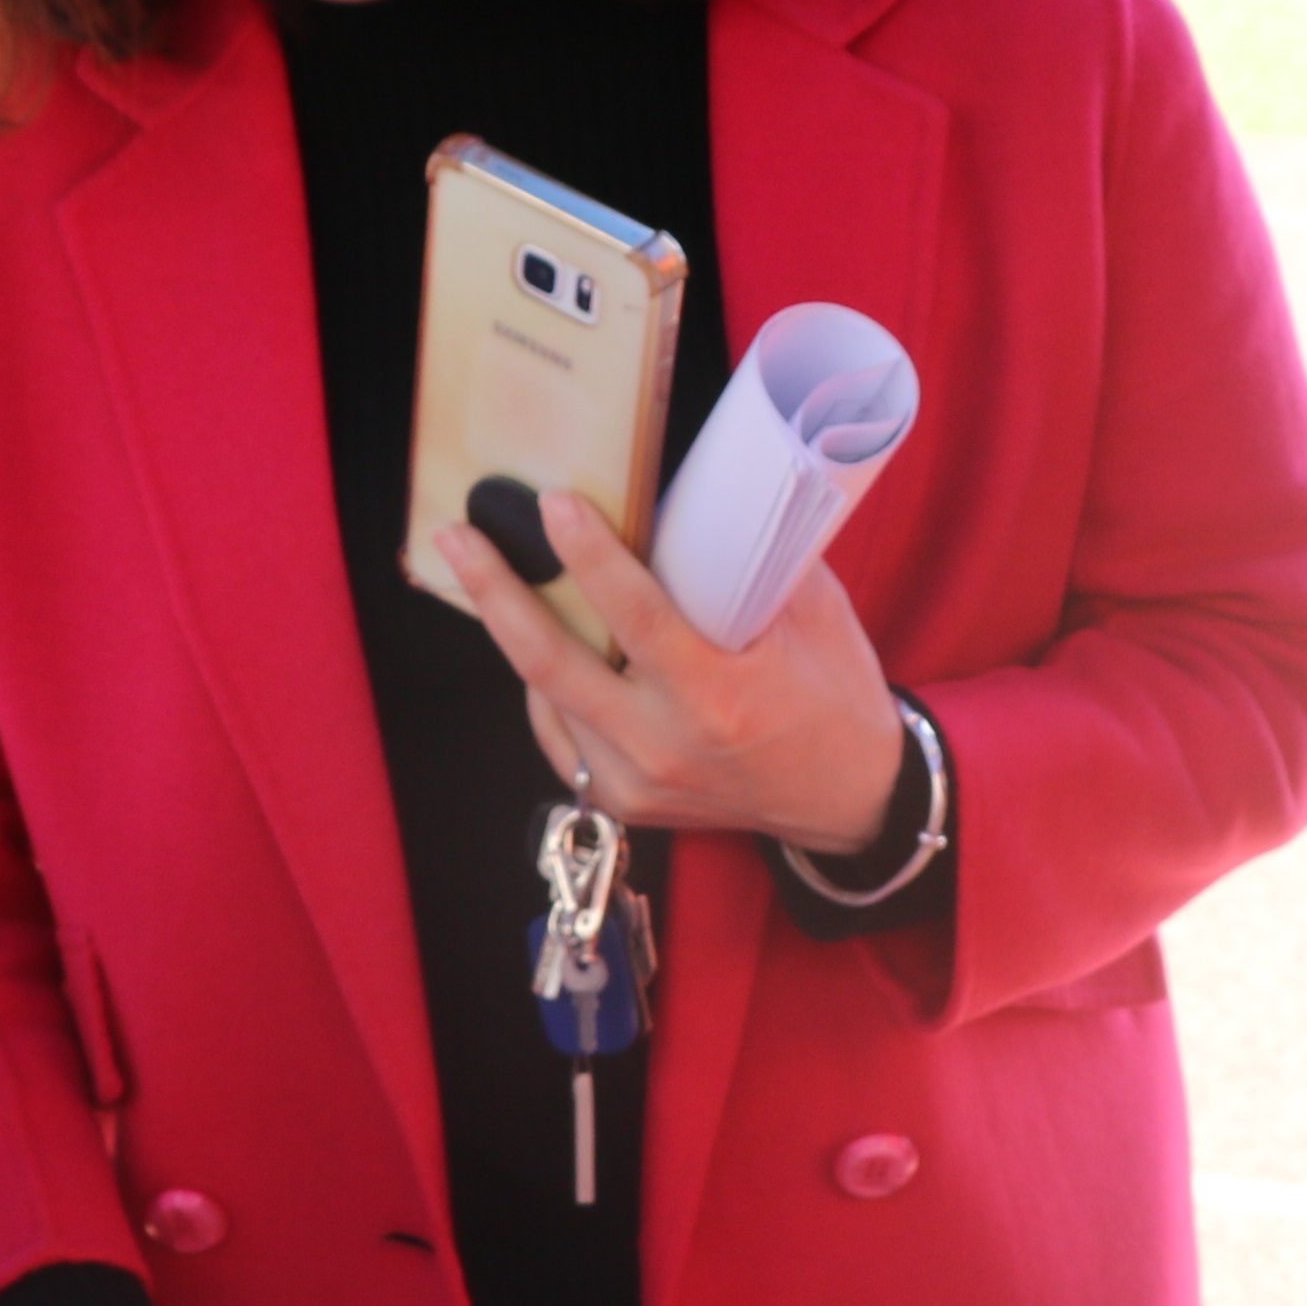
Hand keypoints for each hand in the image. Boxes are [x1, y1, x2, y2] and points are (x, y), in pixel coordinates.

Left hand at [423, 487, 906, 855]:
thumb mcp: (812, 615)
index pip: (633, 616)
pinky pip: (560, 736)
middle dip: (495, 593)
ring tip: (490, 577)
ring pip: (546, 697)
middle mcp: (666, 744)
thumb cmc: (834, 695)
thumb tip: (686, 503)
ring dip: (516, 633)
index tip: (552, 503)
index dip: (586, 555)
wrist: (850, 799)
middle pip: (551, 663)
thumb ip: (749, 565)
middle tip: (456, 538)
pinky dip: (545, 688)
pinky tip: (542, 647)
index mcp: (718, 694)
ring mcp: (639, 780)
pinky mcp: (626, 802)